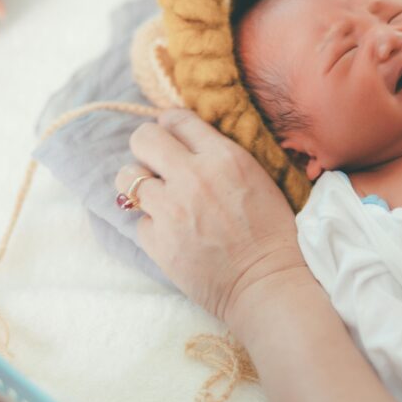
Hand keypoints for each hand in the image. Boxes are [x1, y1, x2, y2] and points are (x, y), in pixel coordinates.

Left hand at [115, 109, 306, 322]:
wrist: (268, 282)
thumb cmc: (274, 233)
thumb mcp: (257, 179)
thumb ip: (222, 157)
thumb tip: (191, 146)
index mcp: (223, 157)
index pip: (178, 119)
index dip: (171, 126)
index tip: (172, 138)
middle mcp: (192, 176)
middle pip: (143, 138)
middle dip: (147, 148)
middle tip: (157, 164)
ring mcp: (171, 209)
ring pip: (127, 177)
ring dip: (139, 186)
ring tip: (157, 199)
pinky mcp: (157, 241)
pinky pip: (139, 221)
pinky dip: (152, 226)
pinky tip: (172, 234)